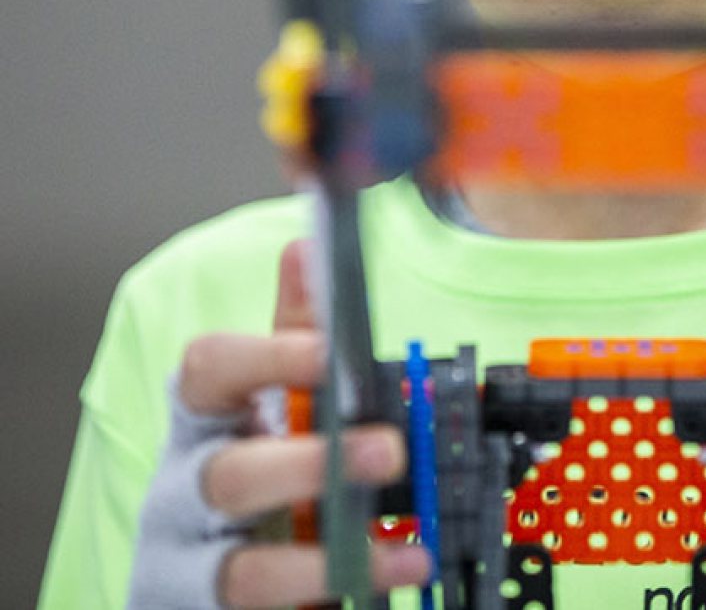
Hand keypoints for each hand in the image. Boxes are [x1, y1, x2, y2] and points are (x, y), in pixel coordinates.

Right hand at [127, 240, 430, 608]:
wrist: (224, 578)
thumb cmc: (259, 465)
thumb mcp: (281, 396)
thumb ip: (299, 331)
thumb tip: (306, 245)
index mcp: (205, 420)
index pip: (207, 371)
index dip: (266, 357)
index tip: (329, 352)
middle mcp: (188, 491)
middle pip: (226, 474)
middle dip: (308, 465)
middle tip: (388, 452)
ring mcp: (196, 566)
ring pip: (239, 570)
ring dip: (323, 563)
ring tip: (403, 551)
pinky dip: (329, 602)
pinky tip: (390, 579)